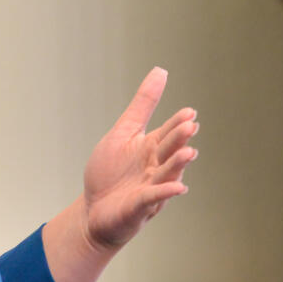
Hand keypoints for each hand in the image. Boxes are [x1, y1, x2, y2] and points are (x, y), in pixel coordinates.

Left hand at [80, 67, 197, 250]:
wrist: (93, 210)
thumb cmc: (109, 172)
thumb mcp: (123, 132)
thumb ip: (143, 104)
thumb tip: (161, 71)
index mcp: (151, 147)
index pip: (168, 132)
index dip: (178, 122)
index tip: (190, 112)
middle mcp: (155, 167)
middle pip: (169, 150)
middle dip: (179, 139)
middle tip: (190, 126)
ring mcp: (150, 187)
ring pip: (166, 173)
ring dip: (177, 164)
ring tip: (188, 152)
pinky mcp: (140, 206)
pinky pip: (154, 197)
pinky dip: (165, 192)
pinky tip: (178, 187)